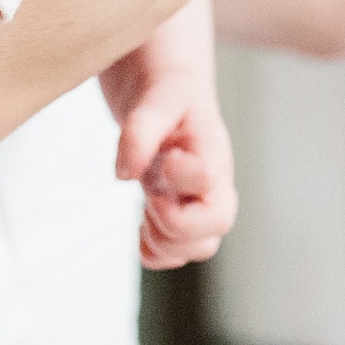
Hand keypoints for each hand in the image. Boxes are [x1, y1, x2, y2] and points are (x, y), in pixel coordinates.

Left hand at [109, 63, 237, 269]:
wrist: (170, 91)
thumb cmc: (168, 91)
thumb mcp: (155, 98)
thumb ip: (140, 130)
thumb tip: (125, 174)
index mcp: (211, 147)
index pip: (208, 177)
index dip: (180, 176)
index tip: (163, 159)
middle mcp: (214, 180)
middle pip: (219, 224)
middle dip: (176, 223)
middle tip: (153, 199)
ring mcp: (200, 201)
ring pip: (202, 247)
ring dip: (166, 242)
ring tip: (146, 212)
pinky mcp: (183, 213)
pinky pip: (178, 253)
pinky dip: (156, 252)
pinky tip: (142, 226)